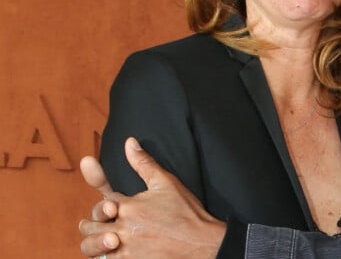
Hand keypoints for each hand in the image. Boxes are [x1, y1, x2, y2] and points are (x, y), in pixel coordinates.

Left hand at [79, 137, 225, 257]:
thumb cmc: (185, 212)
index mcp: (129, 206)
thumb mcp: (165, 182)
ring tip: (99, 240)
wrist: (201, 243)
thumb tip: (129, 142)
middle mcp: (123, 229)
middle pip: (92, 226)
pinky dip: (105, 258)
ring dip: (92, 244)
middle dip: (91, 223)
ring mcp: (125, 251)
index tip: (99, 189)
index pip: (103, 199)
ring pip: (93, 249)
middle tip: (92, 223)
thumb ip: (143, 163)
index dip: (101, 196)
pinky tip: (111, 253)